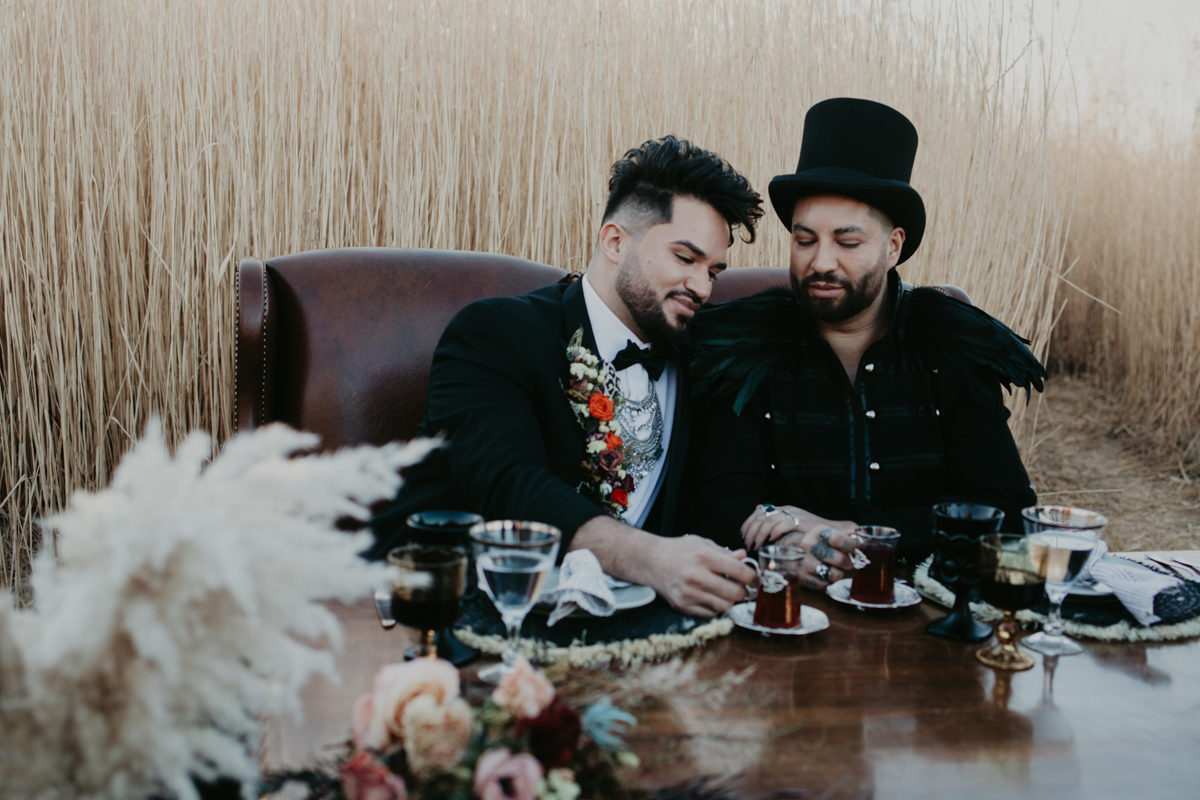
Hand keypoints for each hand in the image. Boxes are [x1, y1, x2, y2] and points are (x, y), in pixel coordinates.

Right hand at [570, 517, 756, 617]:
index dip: (753, 577)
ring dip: (731, 601)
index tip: (756, 579)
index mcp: (703, 556)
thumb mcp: (702, 544)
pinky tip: (712, 596)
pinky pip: (710, 613)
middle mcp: (695, 576)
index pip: (739, 571)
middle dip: (745, 592)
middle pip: (734, 593)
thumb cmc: (679, 550)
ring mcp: (688, 593)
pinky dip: (716, 606)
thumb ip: (725, 553)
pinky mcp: (682, 606)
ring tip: (728, 592)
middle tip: (744, 588)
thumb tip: (745, 558)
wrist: (651, 561)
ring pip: (724, 606)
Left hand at [739, 504, 854, 551]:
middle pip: (760, 516)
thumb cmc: (812, 535)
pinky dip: (772, 534)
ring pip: (768, 520)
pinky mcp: (801, 522)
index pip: (758, 512)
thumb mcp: (791, 529)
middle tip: (748, 544)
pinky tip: (769, 542)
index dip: (747, 523)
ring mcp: (794, 515)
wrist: (836, 534)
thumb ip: (776, 525)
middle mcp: (787, 510)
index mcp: (782, 510)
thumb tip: (759, 523)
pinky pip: (782, 525)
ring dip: (759, 534)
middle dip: (750, 530)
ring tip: (756, 546)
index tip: (742, 535)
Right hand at [792, 525, 859, 590]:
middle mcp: (807, 545)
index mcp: (816, 531)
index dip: (852, 545)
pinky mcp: (801, 577)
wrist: (793, 551)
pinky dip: (828, 582)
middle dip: (849, 562)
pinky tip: (825, 575)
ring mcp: (803, 562)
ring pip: (834, 574)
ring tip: (836, 568)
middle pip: (840, 559)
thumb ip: (847, 533)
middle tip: (849, 562)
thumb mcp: (830, 532)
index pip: (838, 538)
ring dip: (839, 573)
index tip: (857, 548)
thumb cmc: (818, 542)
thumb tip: (861, 534)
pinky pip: (824, 585)